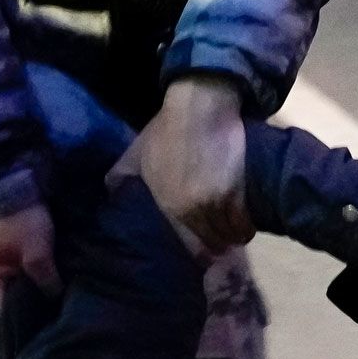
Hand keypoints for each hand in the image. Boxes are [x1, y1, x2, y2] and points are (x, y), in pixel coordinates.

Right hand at [0, 202, 60, 308]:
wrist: (18, 189)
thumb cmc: (21, 221)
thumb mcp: (36, 251)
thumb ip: (44, 278)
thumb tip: (56, 298)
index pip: (7, 312)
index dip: (29, 315)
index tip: (52, 315)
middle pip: (15, 304)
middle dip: (36, 304)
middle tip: (61, 307)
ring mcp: (2, 273)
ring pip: (22, 292)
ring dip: (39, 292)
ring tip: (61, 297)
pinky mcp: (13, 264)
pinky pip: (26, 280)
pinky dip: (39, 281)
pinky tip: (56, 284)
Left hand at [126, 73, 254, 249]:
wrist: (200, 106)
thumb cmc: (168, 129)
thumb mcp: (138, 153)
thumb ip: (123, 175)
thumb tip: (110, 192)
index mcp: (168, 206)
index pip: (190, 247)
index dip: (199, 252)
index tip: (204, 252)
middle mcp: (191, 211)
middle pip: (213, 243)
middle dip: (217, 242)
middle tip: (220, 235)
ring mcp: (216, 204)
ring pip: (232, 236)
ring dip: (234, 233)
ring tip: (234, 224)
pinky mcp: (239, 194)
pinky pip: (246, 223)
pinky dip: (247, 223)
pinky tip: (245, 216)